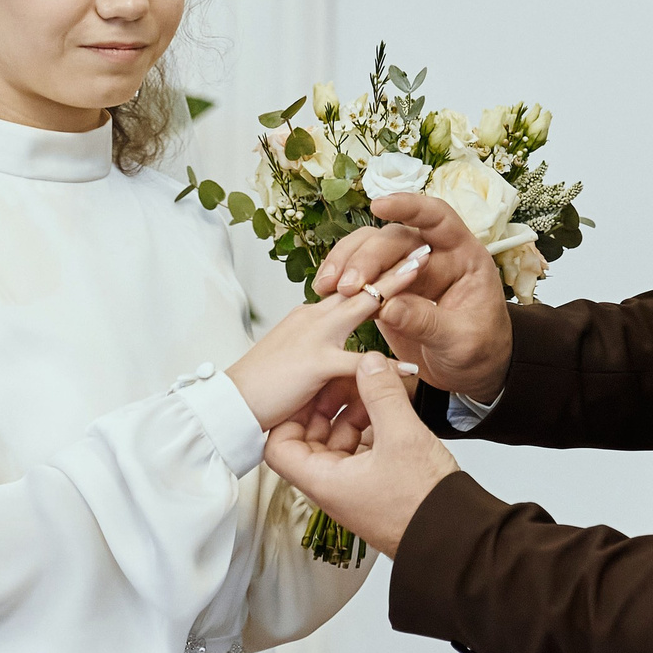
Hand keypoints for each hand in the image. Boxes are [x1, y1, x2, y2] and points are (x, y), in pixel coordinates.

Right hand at [226, 249, 428, 426]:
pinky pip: (358, 363)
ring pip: (362, 306)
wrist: (230, 403)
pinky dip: (386, 367)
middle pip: (360, 283)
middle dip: (393, 265)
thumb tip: (334, 341)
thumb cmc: (260, 384)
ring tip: (421, 271)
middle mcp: (314, 317)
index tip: (399, 258)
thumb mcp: (292, 353)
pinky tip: (410, 370)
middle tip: (421, 249)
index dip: (376, 272)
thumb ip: (315, 342)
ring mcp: (315, 336)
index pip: (349, 285)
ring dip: (394, 288)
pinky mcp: (315, 362)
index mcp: (310, 315)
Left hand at [264, 353, 457, 557]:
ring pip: (338, 443)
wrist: (455, 538)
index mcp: (324, 481)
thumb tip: (369, 363)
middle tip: (344, 380)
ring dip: (352, 414)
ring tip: (373, 391)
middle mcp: (333, 487)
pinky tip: (388, 411)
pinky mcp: (375, 486)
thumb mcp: (401, 437)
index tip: (308, 389)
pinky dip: (369, 428)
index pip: (279, 448)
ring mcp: (354, 488)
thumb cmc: (423, 504)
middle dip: (326, 407)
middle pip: (309, 440)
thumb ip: (382, 394)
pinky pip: (361, 451)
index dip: (289, 414)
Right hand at [312, 194, 512, 401]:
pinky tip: (325, 296)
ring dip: (345, 265)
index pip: (437, 218)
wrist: (471, 374)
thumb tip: (388, 307)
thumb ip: (427, 322)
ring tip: (326, 288)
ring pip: (369, 250)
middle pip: (393, 239)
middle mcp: (432, 256)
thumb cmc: (480, 351)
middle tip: (348, 286)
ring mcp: (406, 272)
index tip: (379, 206)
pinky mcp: (386, 291)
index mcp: (463, 257)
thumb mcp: (462, 341)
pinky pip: (360, 278)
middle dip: (366, 258)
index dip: (410, 206)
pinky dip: (340, 285)